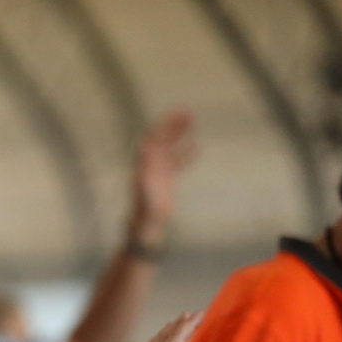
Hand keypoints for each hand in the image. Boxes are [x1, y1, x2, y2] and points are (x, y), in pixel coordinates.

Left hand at [129, 109, 197, 246]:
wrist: (146, 230)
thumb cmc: (145, 216)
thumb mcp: (146, 196)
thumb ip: (146, 177)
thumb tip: (145, 158)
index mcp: (143, 167)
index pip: (151, 140)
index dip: (162, 126)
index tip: (175, 113)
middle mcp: (147, 167)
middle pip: (159, 140)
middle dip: (171, 125)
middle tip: (187, 111)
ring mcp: (156, 173)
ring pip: (168, 148)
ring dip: (178, 134)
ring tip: (191, 119)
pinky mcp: (164, 181)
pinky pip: (176, 162)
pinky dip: (185, 153)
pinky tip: (198, 146)